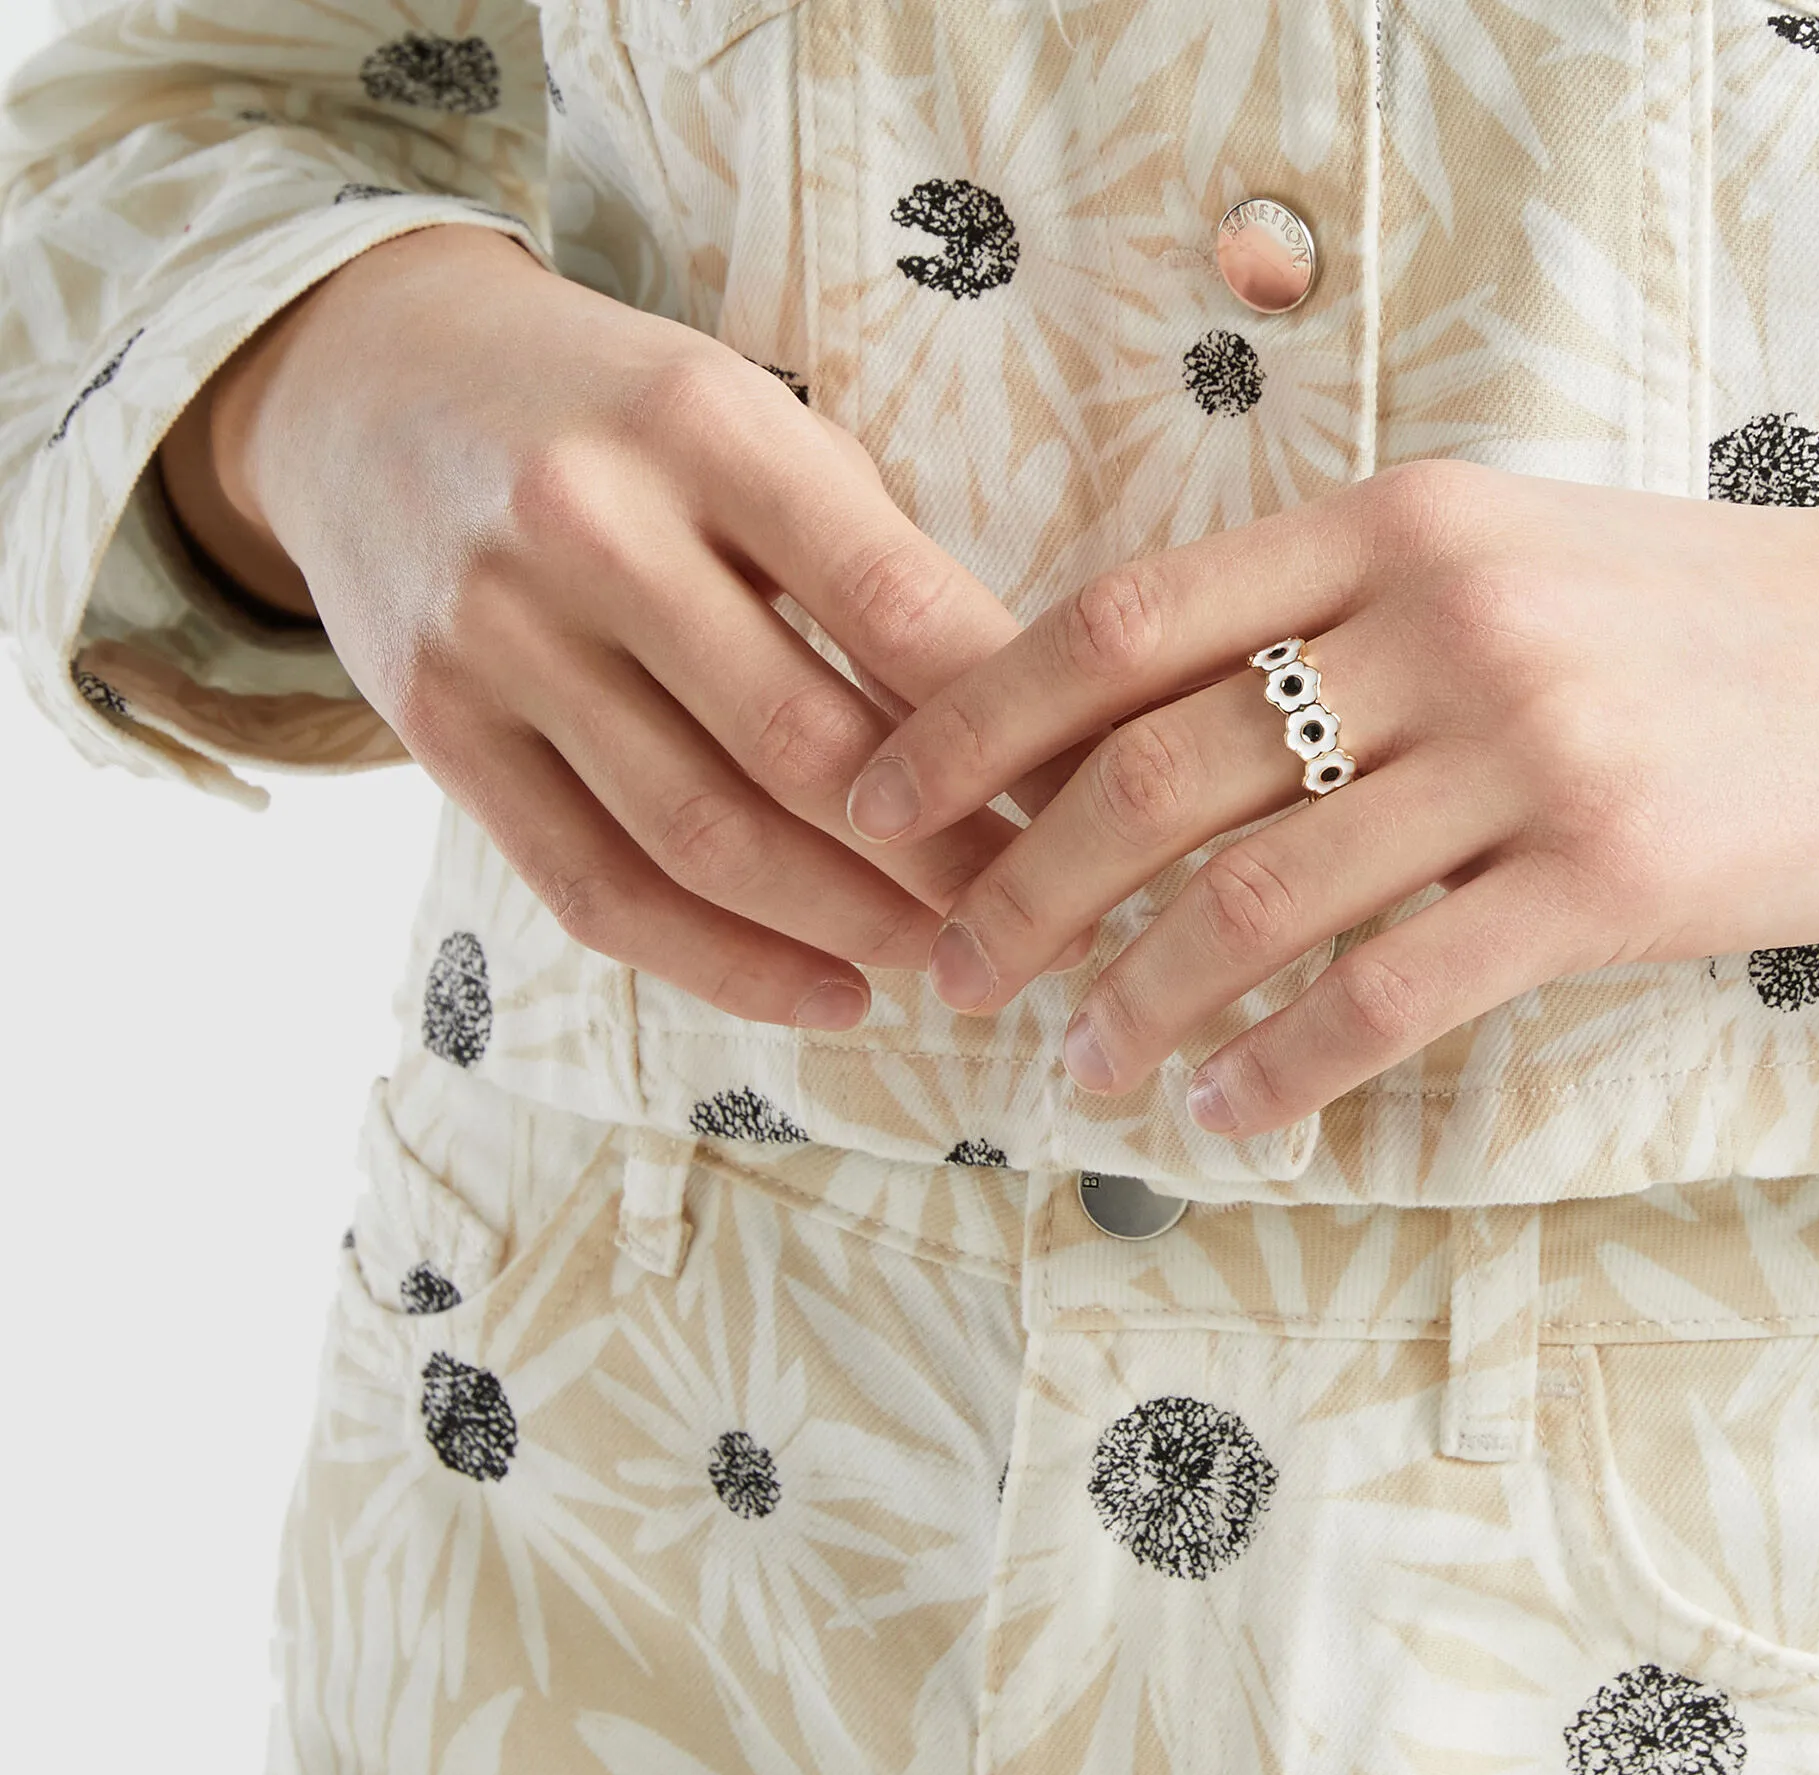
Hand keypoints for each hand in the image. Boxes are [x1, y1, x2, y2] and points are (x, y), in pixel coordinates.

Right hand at [162, 225, 1034, 1028]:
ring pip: (706, 841)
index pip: (896, 608)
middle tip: (1048, 912)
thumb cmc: (621, 417)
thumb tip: (1032, 738)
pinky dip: (730, 968)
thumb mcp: (751, 421)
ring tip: (958, 959)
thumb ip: (870, 558)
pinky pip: (599, 892)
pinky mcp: (437, 732)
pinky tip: (837, 996)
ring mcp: (498, 637)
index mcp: (704, 426)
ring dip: (855, 927)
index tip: (1098, 798)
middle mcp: (587, 526)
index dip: (1013, 728)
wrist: (368, 383)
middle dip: (949, 856)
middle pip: (804, 748)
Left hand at [841, 460, 1818, 1133]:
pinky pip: (1393, 990)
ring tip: (1078, 1069)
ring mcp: (1534, 744)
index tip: (879, 805)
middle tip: (951, 974)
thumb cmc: (1698, 624)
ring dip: (1139, 999)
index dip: (975, 720)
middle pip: (1160, 768)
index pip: (1125, 619)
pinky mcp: (1614, 874)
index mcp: (1398, 521)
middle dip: (1021, 889)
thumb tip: (1136, 730)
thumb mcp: (1508, 560)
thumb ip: (1338, 616)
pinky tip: (1232, 1113)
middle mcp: (1449, 615)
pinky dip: (1285, 1062)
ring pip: (1261, 895)